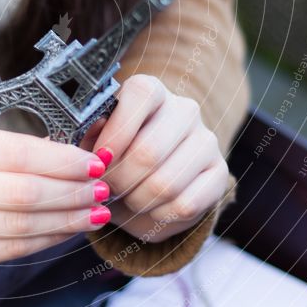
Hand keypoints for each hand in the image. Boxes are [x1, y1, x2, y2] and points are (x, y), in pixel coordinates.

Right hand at [0, 125, 110, 277]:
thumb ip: (26, 150)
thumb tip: (86, 155)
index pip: (19, 154)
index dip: (63, 161)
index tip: (94, 164)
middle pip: (23, 193)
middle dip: (71, 193)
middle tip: (102, 191)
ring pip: (21, 225)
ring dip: (67, 220)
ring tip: (96, 213)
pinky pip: (14, 249)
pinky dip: (49, 239)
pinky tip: (71, 229)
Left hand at [83, 75, 228, 242]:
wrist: (142, 187)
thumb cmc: (113, 158)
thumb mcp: (92, 143)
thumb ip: (87, 133)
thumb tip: (91, 127)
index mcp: (150, 91)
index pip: (140, 97)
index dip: (115, 134)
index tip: (99, 160)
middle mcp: (184, 109)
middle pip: (148, 152)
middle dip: (119, 180)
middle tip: (106, 189)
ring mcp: (207, 140)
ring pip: (166, 184)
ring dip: (136, 201)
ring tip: (126, 199)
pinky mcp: (219, 173)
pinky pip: (186, 204)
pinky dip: (159, 215)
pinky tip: (150, 208)